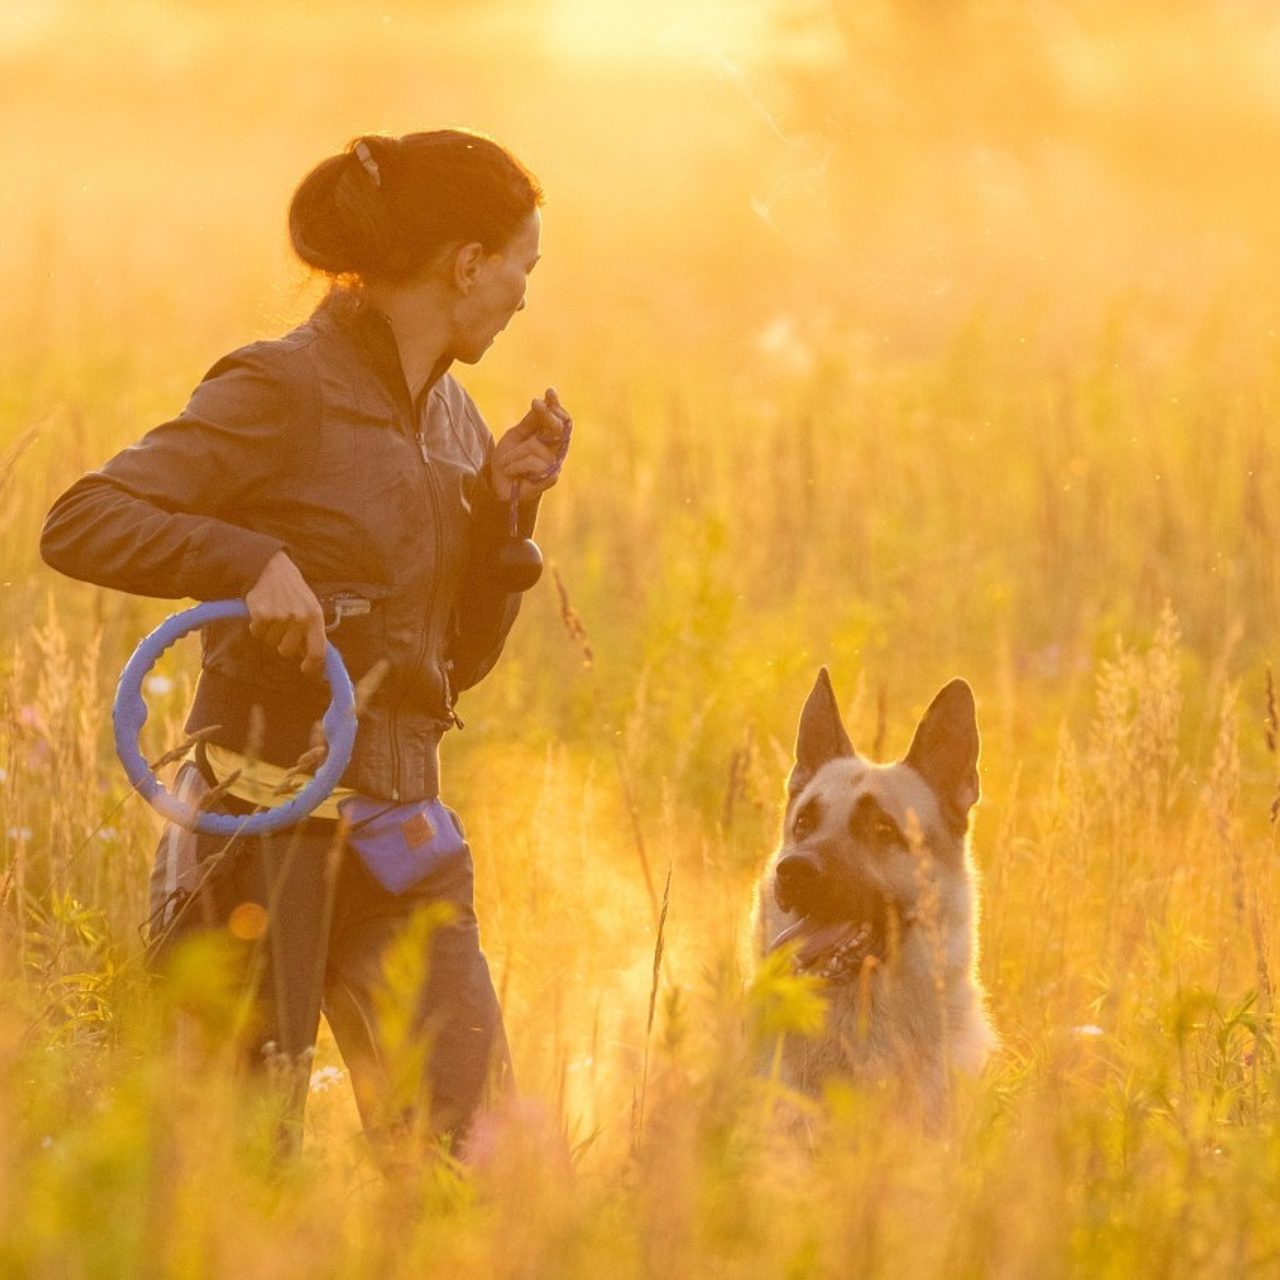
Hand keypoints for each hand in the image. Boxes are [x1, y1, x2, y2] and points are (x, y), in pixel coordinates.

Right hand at [244, 550, 326, 676]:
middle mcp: (299, 619)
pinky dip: (257, 626)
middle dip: (283, 644)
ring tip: (274, 614)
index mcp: (315, 618)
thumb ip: (312, 631)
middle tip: (282, 628)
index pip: (317, 651)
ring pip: (270, 642)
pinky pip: (257, 632)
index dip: (312, 665)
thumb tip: (311, 658)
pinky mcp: (262, 615)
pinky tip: (262, 611)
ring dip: (269, 633)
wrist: (272, 568)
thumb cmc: (294, 591)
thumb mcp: (311, 607)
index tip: (305, 668)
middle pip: (287, 651)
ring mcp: (280, 617)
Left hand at [489, 387, 571, 501]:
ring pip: (536, 445)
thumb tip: (541, 402)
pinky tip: (513, 472)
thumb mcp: (515, 435)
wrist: (498, 485)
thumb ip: (530, 421)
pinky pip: (532, 462)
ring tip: (508, 463)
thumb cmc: (508, 460)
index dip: (556, 406)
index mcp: (550, 439)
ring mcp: (555, 464)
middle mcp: (556, 451)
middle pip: (559, 428)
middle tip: (536, 404)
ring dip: (515, 453)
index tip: (549, 392)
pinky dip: (516, 464)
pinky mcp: (551, 478)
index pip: (561, 420)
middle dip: (547, 414)